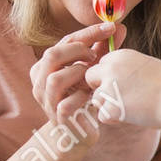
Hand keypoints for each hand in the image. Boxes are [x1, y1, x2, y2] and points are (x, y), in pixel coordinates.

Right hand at [29, 21, 126, 142]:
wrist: (77, 133)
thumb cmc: (84, 99)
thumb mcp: (93, 71)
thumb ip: (102, 50)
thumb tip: (120, 27)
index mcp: (46, 65)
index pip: (65, 41)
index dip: (88, 33)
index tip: (111, 27)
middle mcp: (40, 81)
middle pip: (52, 55)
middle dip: (78, 52)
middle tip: (96, 56)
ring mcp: (46, 100)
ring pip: (55, 80)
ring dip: (77, 77)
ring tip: (91, 80)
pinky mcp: (56, 118)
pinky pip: (65, 105)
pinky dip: (81, 99)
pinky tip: (90, 98)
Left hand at [85, 48, 160, 127]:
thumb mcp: (145, 66)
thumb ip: (126, 70)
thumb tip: (112, 80)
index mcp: (120, 55)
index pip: (101, 65)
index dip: (108, 77)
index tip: (123, 86)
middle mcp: (111, 67)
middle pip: (91, 78)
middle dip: (101, 88)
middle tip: (120, 98)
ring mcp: (109, 87)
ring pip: (96, 98)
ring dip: (108, 105)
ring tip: (130, 107)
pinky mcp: (111, 106)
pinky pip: (102, 115)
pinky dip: (114, 119)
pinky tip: (130, 116)